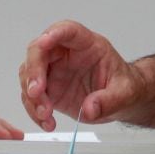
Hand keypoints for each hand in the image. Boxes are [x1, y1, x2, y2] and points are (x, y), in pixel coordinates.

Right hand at [19, 20, 142, 130]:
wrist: (120, 101)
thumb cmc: (123, 86)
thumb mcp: (125, 93)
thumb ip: (109, 100)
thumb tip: (90, 109)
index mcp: (86, 44)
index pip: (67, 30)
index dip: (54, 34)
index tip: (44, 42)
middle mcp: (64, 54)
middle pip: (38, 51)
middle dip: (33, 72)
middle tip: (36, 93)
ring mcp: (53, 71)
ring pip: (28, 75)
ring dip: (32, 96)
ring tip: (45, 115)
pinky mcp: (48, 90)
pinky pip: (32, 97)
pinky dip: (34, 111)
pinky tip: (47, 122)